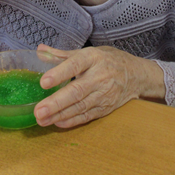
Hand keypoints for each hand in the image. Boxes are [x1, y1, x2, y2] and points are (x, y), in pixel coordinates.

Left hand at [33, 44, 165, 127]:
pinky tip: (57, 122)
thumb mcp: (87, 52)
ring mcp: (104, 94)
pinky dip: (72, 121)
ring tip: (42, 119)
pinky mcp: (106, 108)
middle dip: (56, 102)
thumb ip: (62, 54)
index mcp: (93, 58)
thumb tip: (40, 51)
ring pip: (80, 107)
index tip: (43, 82)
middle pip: (77, 91)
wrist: (136, 74)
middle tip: (38, 111)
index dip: (59, 74)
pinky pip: (87, 116)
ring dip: (60, 115)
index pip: (74, 65)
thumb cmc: (108, 60)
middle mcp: (99, 76)